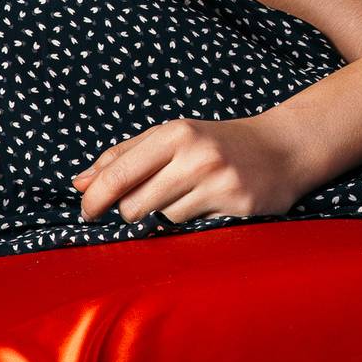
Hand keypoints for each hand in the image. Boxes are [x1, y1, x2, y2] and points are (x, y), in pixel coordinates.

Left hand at [69, 110, 316, 226]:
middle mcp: (197, 154)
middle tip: (151, 198)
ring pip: (161, 219)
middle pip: (134, 206)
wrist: (282, 147)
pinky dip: (193, 220)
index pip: (118, 173)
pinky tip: (210, 203)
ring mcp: (219, 181)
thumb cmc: (218, 142)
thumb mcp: (173, 136)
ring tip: (191, 194)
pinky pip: (192, 229)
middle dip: (134, 209)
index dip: (94, 198)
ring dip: (167, 213)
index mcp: (176, 132)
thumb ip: (125, 156)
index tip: (86, 211)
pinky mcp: (236, 206)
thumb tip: (78, 182)